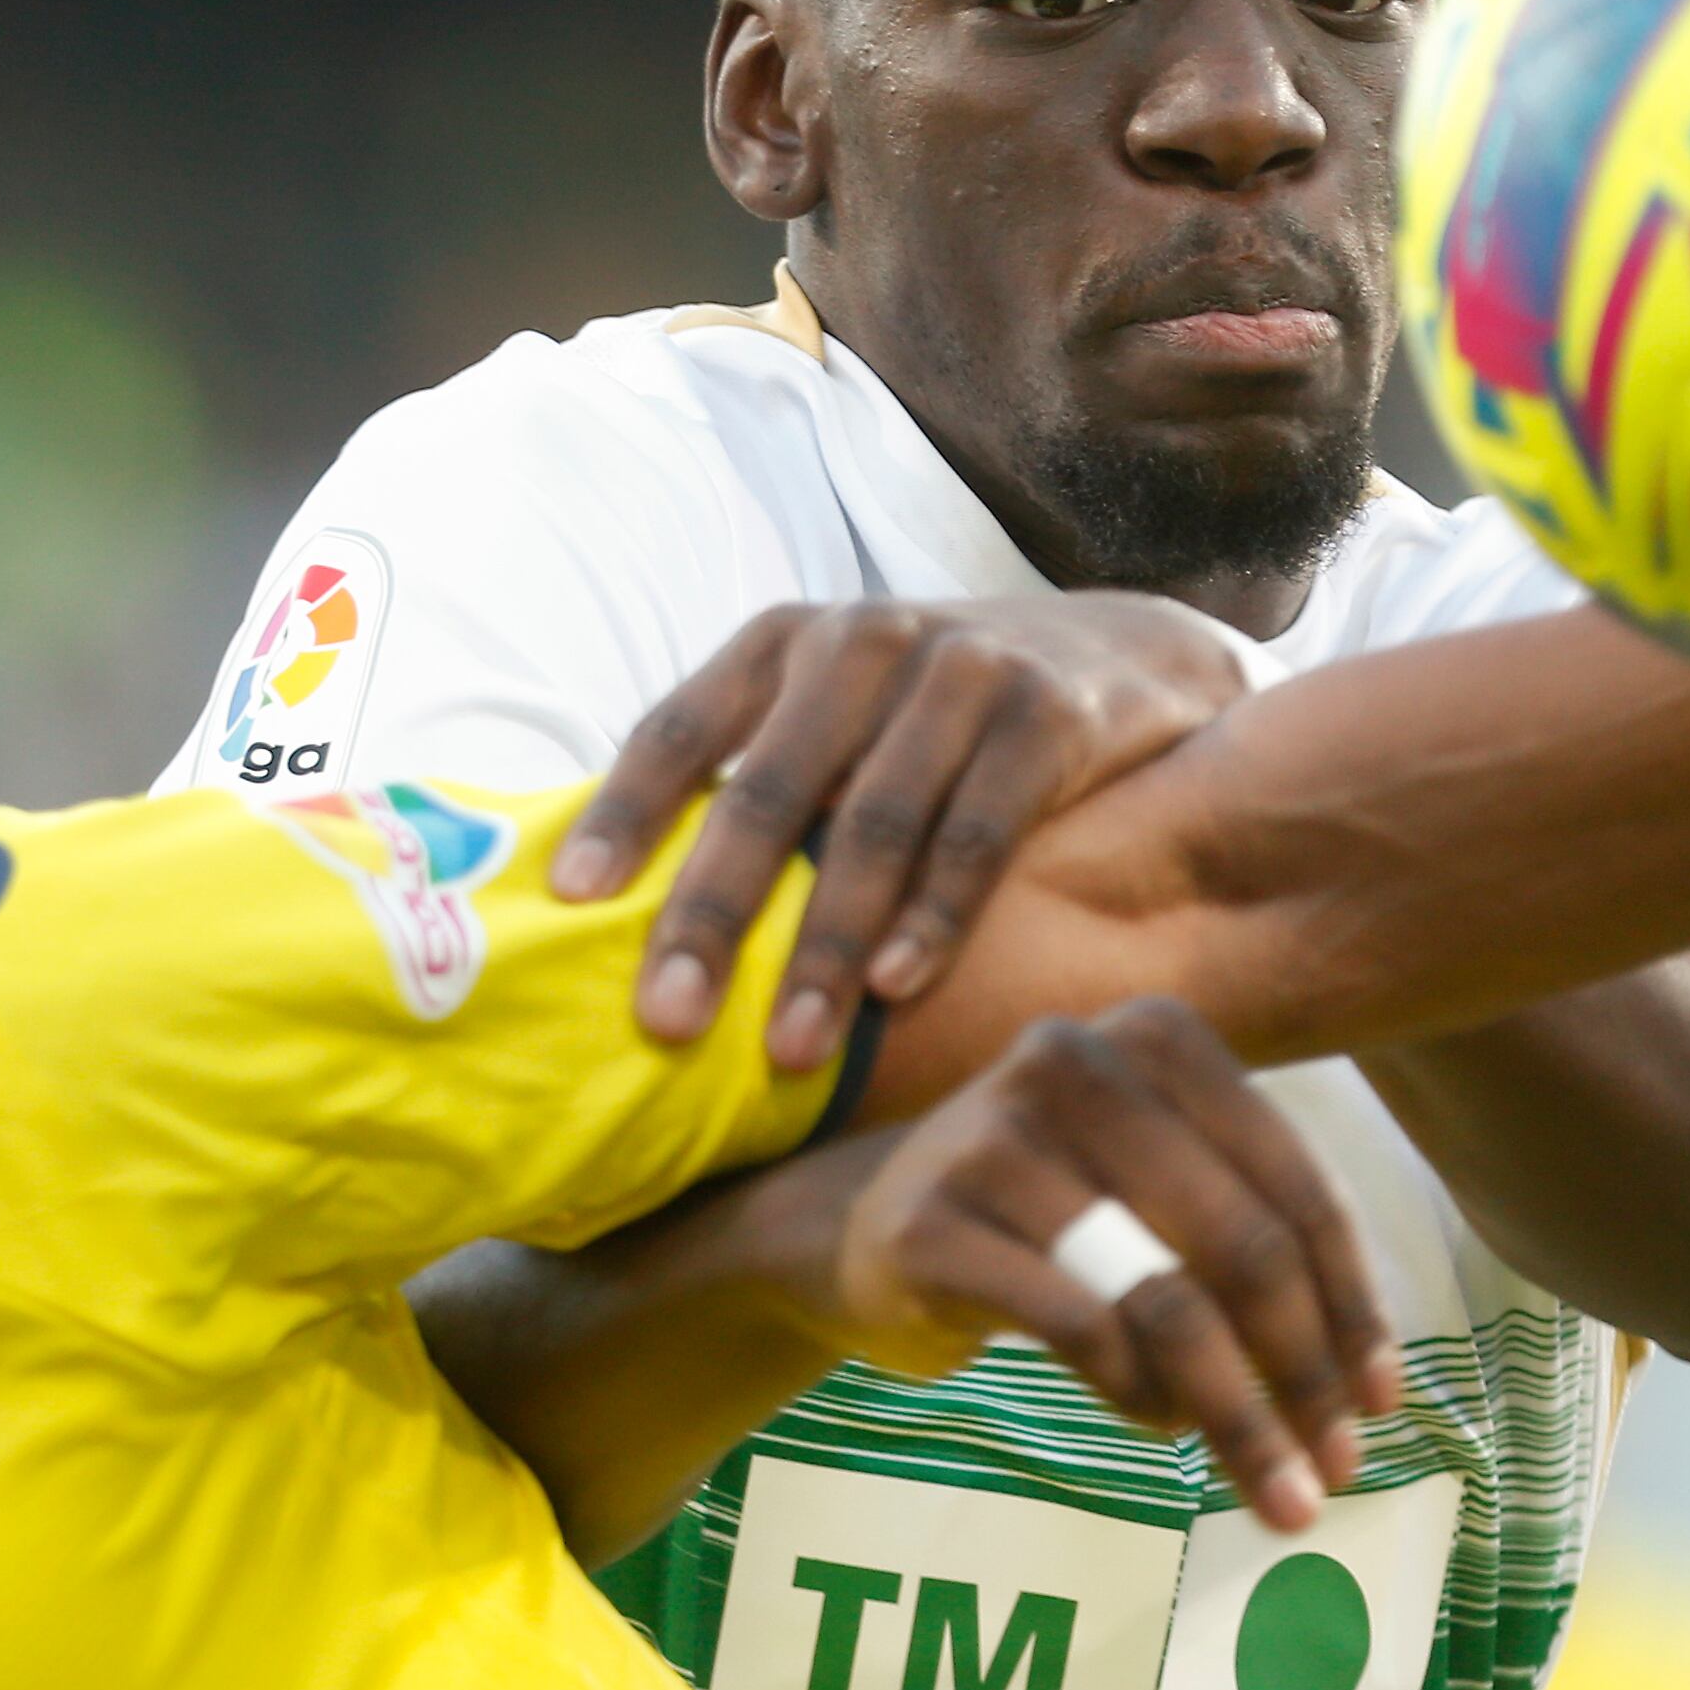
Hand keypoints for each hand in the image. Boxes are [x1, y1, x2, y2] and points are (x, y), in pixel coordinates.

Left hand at [551, 594, 1249, 1066]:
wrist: (1120, 654)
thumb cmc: (930, 715)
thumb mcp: (835, 713)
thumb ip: (750, 780)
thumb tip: (614, 914)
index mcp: (782, 643)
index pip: (680, 726)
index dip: (624, 812)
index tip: (570, 900)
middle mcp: (861, 642)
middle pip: (768, 791)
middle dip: (712, 913)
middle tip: (666, 1019)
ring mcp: (960, 671)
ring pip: (875, 824)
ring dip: (826, 945)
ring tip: (791, 1048)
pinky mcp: (1048, 714)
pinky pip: (980, 831)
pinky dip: (934, 916)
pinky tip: (894, 988)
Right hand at [821, 998, 1397, 1530]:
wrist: (860, 1223)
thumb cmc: (1050, 1212)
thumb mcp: (1158, 1187)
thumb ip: (1255, 1240)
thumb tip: (1370, 1387)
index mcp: (1157, 1035)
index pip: (1294, 1185)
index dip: (1352, 1304)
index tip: (1381, 1402)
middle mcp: (1075, 1060)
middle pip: (1241, 1245)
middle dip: (1304, 1374)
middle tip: (1337, 1470)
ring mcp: (992, 1137)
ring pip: (1165, 1300)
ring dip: (1236, 1414)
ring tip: (1275, 1490)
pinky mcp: (928, 1223)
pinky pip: (1077, 1330)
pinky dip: (1137, 1394)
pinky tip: (1158, 1425)